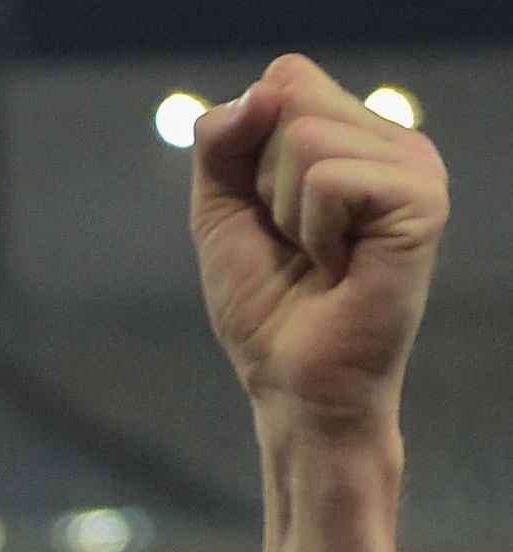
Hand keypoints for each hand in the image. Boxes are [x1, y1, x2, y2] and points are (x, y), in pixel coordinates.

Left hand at [192, 55, 447, 439]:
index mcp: (352, 134)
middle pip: (290, 101)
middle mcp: (390, 140)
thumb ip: (222, 140)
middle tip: (293, 240)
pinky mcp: (422, 200)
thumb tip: (266, 88)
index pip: (284, 78)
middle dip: (263, 181)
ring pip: (305, 138)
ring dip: (286, 212)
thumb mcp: (221, 208)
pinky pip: (331, 180)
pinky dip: (312, 230)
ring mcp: (413, 166)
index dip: (248, 145)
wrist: (293, 381)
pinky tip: (337, 266)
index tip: (266, 212)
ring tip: (317, 256)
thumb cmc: (264, 303)